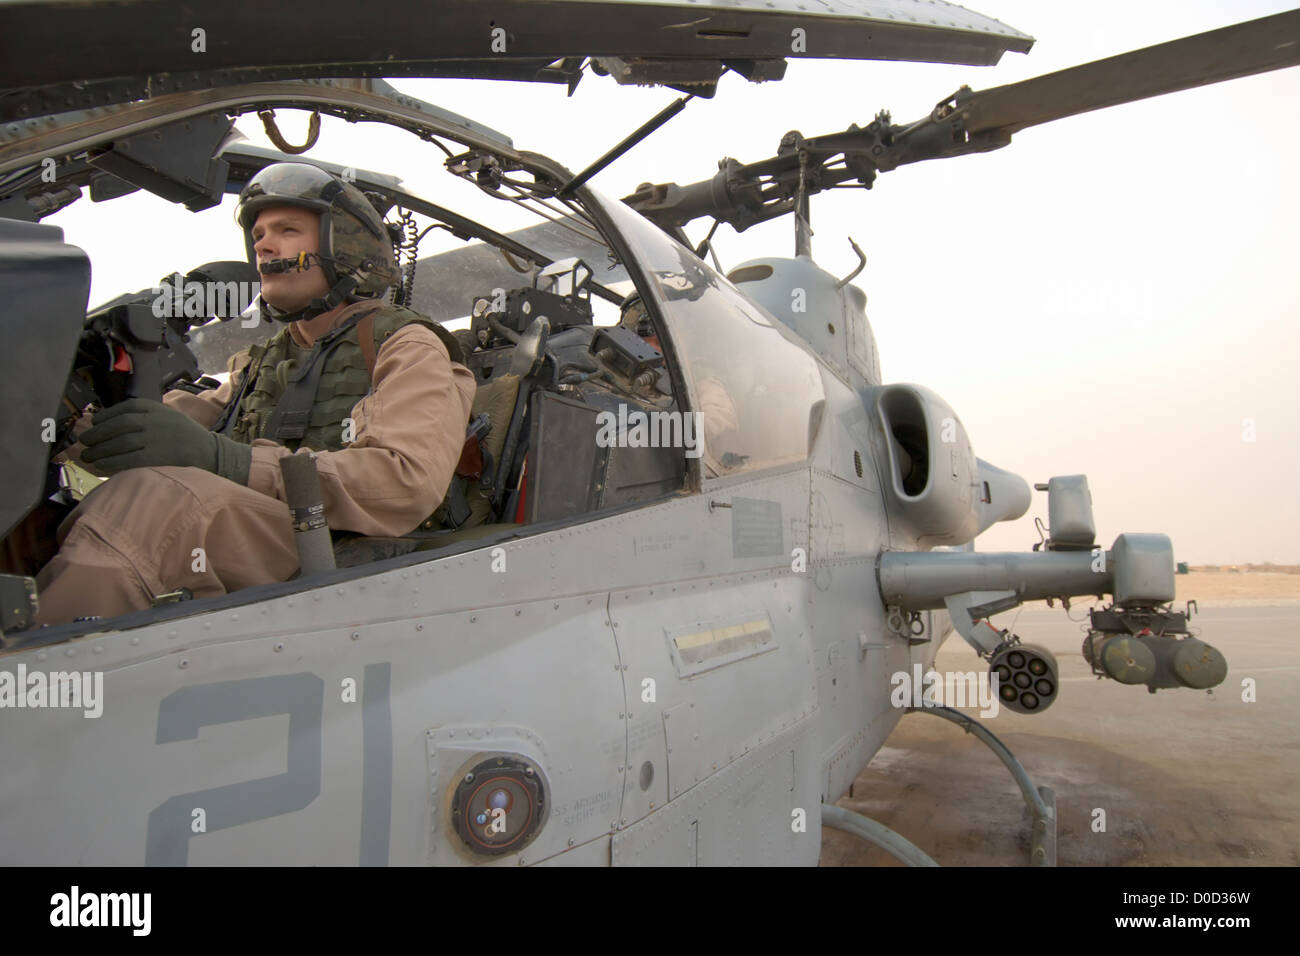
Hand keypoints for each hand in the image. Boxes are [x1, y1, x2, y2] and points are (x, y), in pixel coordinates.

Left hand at [79, 398, 250, 482]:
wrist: (211, 454)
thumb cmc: (186, 437)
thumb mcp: (167, 416)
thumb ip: (144, 415)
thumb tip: (110, 422)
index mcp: (155, 408)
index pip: (122, 410)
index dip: (104, 417)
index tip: (94, 424)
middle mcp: (152, 421)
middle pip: (116, 427)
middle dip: (96, 435)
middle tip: (84, 443)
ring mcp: (154, 439)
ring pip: (118, 444)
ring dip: (99, 451)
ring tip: (88, 457)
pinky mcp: (155, 457)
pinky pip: (126, 459)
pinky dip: (111, 462)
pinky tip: (101, 466)